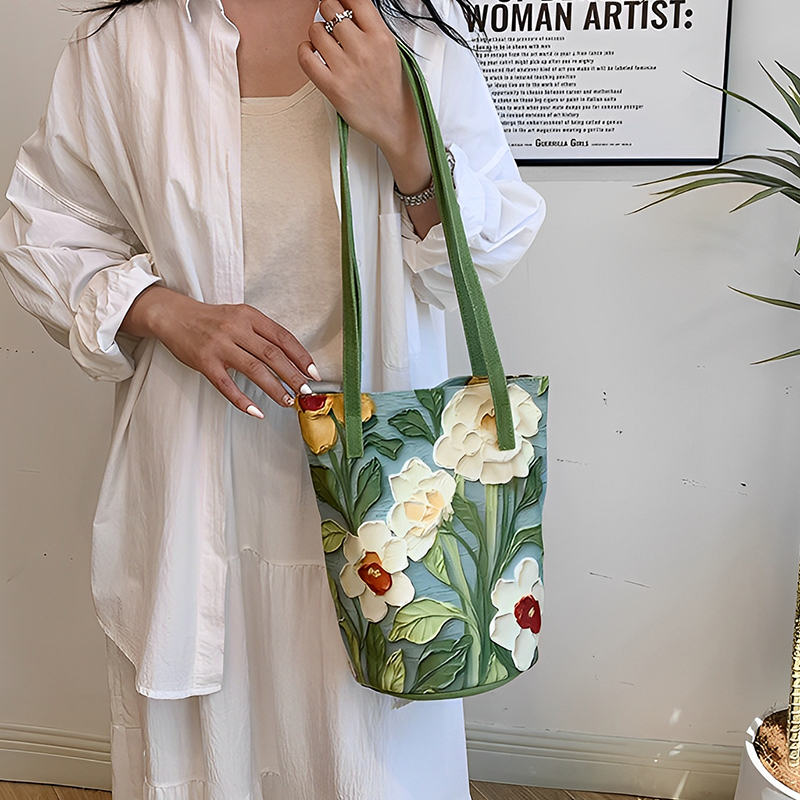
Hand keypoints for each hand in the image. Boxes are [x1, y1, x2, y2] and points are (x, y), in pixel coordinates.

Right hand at [121, 286, 317, 416]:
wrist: (174, 316)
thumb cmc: (212, 320)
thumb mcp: (239, 317)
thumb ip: (262, 333)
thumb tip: (292, 359)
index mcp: (249, 316)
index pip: (282, 337)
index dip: (300, 356)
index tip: (313, 372)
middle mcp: (236, 328)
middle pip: (271, 355)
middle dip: (292, 375)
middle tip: (305, 391)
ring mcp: (219, 346)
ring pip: (254, 370)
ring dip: (274, 388)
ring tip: (287, 401)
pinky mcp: (205, 362)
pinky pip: (227, 385)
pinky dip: (243, 400)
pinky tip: (257, 411)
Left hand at [297, 0, 430, 192]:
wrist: (394, 122)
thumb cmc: (391, 89)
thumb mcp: (391, 50)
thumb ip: (370, 28)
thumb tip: (348, 9)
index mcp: (381, 38)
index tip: (339, 3)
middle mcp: (363, 50)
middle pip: (330, 8)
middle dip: (327, 12)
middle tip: (331, 24)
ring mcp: (346, 69)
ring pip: (315, 30)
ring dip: (317, 33)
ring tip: (324, 44)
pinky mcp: (332, 87)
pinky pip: (305, 56)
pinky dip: (305, 50)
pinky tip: (313, 54)